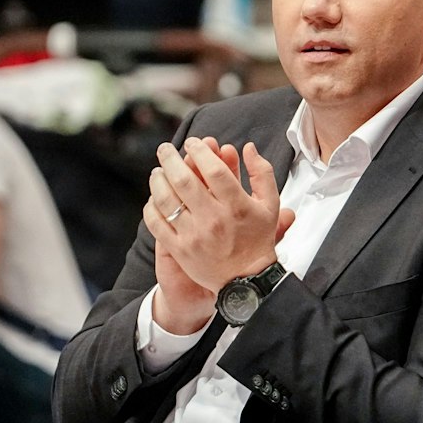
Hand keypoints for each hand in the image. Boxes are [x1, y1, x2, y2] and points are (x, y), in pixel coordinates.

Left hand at [144, 137, 292, 314]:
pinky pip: (157, 223)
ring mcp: (194, 235)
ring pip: (166, 200)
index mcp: (237, 206)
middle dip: (171, 159)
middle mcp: (214, 219)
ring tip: (158, 171)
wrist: (247, 279)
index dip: (200, 151)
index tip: (193, 142)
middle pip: (184, 180)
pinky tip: (154, 198)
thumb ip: (262, 173)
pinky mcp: (180, 250)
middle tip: (165, 150)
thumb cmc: (258, 239)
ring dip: (158, 180)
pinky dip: (152, 207)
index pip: (213, 170)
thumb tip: (249, 148)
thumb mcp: (270, 204)